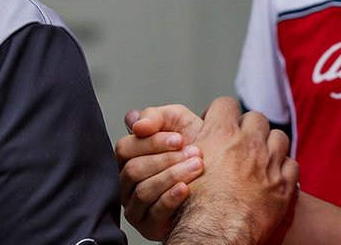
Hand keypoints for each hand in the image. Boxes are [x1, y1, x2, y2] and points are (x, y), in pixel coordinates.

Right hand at [116, 103, 205, 240]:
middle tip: (194, 153)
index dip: (151, 143)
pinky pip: (153, 213)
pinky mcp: (147, 224)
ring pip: (142, 191)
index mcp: (129, 156)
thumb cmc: (191, 145)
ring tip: (196, 167)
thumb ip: (155, 115)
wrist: (215, 174)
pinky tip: (186, 189)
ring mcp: (135, 204)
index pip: (125, 148)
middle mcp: (127, 181)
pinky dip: (170, 198)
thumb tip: (136, 124)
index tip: (179, 139)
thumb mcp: (176, 121)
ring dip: (171, 176)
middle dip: (166, 160)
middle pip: (132, 170)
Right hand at [166, 97, 298, 244]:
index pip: (226, 104)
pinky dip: (284, 169)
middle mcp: (248, 143)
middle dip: (250, 128)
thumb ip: (196, 144)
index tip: (220, 123)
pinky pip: (292, 165)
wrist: (214, 233)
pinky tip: (273, 177)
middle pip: (256, 118)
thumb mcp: (183, 164)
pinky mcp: (284, 185)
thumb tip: (197, 135)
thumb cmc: (195, 206)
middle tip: (242, 143)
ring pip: (279, 138)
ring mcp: (269, 163)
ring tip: (261, 158)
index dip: (222, 112)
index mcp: (222, 134)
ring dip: (271, 145)